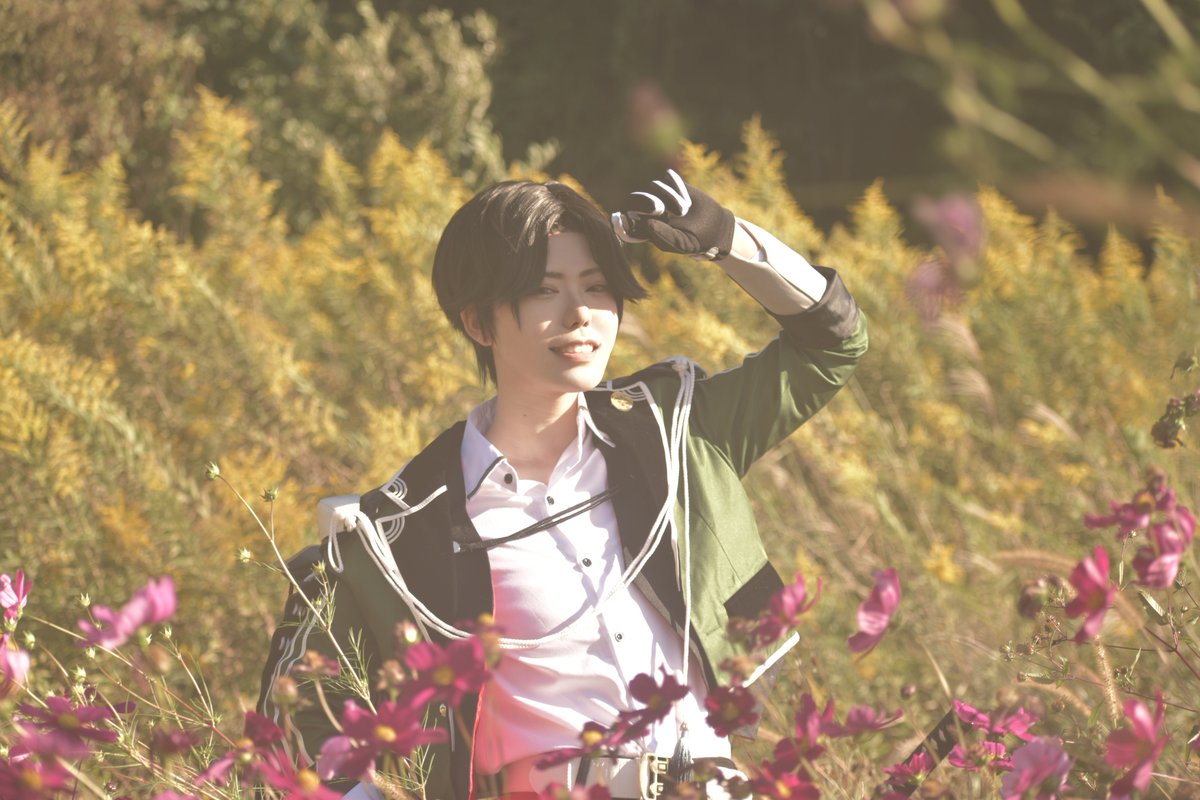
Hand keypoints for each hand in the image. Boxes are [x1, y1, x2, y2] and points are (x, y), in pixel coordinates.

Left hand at [611, 169, 735, 259]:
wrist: (715, 226)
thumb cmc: (696, 239)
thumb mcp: (682, 243)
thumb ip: (664, 237)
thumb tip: (647, 224)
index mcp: (645, 230)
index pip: (626, 227)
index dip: (620, 224)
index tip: (617, 219)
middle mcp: (647, 212)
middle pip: (634, 200)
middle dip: (645, 202)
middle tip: (661, 210)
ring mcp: (659, 196)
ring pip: (653, 187)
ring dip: (669, 198)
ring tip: (683, 211)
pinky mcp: (671, 184)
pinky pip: (668, 179)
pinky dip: (678, 188)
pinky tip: (687, 199)